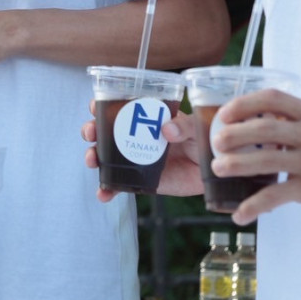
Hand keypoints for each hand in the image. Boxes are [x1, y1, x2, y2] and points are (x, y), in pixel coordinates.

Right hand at [82, 104, 207, 202]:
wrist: (208, 169)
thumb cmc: (200, 140)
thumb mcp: (195, 127)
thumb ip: (184, 125)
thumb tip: (167, 129)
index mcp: (143, 118)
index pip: (117, 107)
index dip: (102, 105)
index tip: (95, 107)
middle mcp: (133, 136)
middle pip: (103, 130)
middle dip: (92, 129)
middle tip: (91, 132)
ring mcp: (133, 158)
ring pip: (104, 156)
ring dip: (92, 156)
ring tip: (92, 160)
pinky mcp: (137, 179)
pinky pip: (117, 184)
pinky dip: (107, 190)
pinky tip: (104, 194)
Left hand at [209, 88, 300, 224]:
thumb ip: (294, 120)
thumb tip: (254, 122)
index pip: (273, 99)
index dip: (245, 104)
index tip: (225, 113)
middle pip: (264, 129)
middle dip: (234, 134)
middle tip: (215, 142)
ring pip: (266, 162)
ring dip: (236, 165)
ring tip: (217, 169)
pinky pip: (277, 196)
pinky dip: (254, 206)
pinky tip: (240, 214)